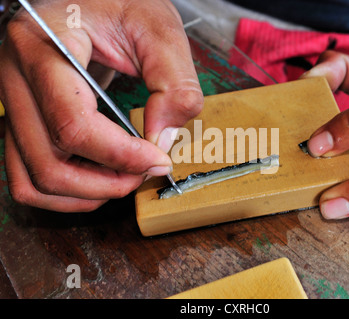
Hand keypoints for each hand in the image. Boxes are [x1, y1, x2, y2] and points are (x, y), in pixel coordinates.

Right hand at [0, 0, 202, 211]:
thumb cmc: (120, 3)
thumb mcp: (158, 28)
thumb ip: (173, 82)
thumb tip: (164, 139)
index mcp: (44, 45)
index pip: (73, 122)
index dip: (122, 154)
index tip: (159, 159)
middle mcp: (14, 78)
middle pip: (48, 162)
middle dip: (106, 182)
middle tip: (146, 172)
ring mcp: (13, 104)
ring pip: (32, 180)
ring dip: (84, 194)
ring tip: (125, 179)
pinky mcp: (23, 121)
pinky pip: (29, 177)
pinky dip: (66, 192)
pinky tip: (101, 180)